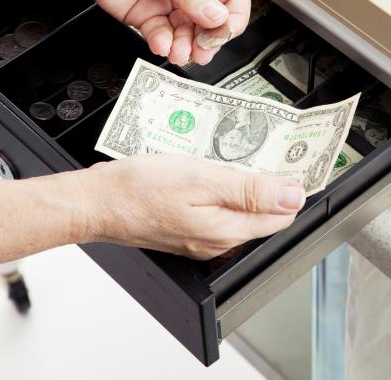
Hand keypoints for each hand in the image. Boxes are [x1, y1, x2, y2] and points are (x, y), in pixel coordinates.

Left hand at [65, 0, 249, 65]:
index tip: (223, 33)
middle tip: (201, 50)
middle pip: (211, 22)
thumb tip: (217, 17)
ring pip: (187, 34)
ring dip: (185, 46)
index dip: (231, 19)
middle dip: (207, 39)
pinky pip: (162, 35)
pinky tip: (161, 43)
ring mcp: (169, 1)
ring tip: (179, 52)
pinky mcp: (147, 15)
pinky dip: (163, 43)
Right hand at [77, 155, 305, 259]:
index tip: (294, 159)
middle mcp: (218, 241)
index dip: (291, 186)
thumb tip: (292, 195)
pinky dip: (222, 189)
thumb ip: (249, 190)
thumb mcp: (200, 179)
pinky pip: (217, 209)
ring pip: (239, 210)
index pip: (281, 215)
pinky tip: (212, 169)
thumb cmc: (140, 189)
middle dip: (270, 184)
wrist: (96, 202)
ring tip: (239, 153)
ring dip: (245, 184)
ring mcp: (200, 238)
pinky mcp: (185, 229)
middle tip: (268, 148)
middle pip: (262, 214)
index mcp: (227, 231)